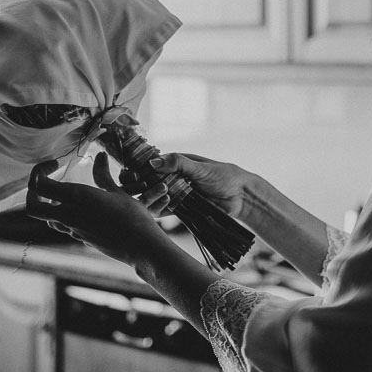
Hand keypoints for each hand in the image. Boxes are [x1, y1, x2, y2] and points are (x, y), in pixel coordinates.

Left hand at [26, 155, 168, 266]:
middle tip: (48, 181)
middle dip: (33, 193)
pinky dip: (63, 214)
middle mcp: (69, 214)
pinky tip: (81, 208)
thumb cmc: (132, 217)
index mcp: (76, 197)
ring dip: (49, 204)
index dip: (40, 171)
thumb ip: (103, 174)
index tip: (55, 164)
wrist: (140, 247)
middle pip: (32, 207)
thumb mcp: (118, 192)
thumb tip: (100, 156)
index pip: (39, 185)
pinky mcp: (80, 237)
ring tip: (67, 193)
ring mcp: (73, 229)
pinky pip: (62, 225)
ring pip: (46, 218)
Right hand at [120, 153, 252, 219]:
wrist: (240, 197)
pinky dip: (157, 209)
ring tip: (149, 198)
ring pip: (154, 196)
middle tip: (134, 188)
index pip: (151, 164)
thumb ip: (178, 163)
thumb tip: (153, 162)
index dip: (139, 168)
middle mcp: (173, 178)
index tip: (130, 173)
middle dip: (139, 184)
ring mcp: (176, 194)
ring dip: (148, 198)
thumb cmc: (223, 176)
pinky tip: (155, 210)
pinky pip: (164, 210)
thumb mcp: (200, 168)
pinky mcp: (181, 209)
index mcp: (176, 164)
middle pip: (148, 181)